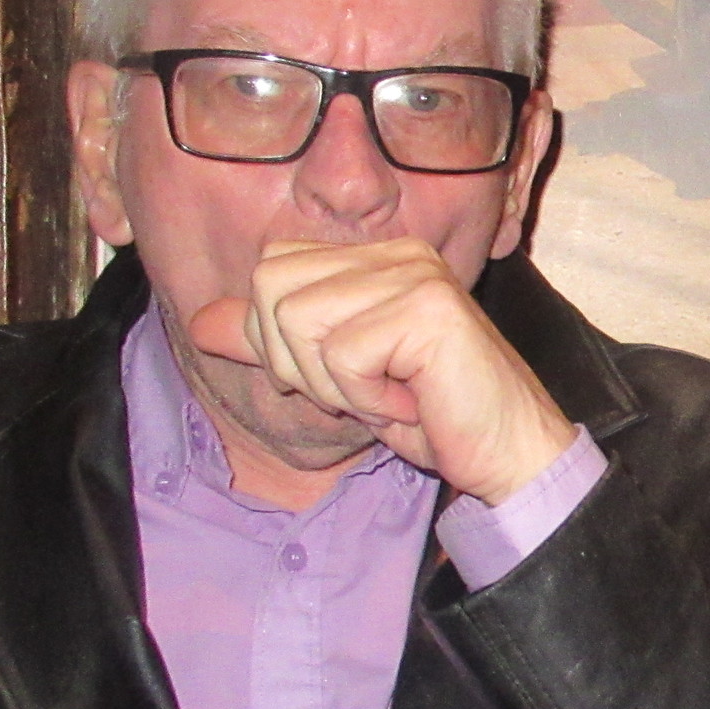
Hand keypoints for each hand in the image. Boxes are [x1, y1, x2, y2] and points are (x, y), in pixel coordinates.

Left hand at [190, 238, 579, 503]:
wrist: (508, 456)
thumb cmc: (434, 417)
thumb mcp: (337, 380)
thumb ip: (274, 344)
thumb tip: (200, 322)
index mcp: (377, 257)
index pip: (273, 267)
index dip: (278, 336)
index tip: (335, 378)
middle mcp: (397, 253)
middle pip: (271, 284)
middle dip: (295, 360)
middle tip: (356, 392)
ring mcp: (414, 274)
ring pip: (297, 320)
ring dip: (331, 383)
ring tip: (386, 396)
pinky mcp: (428, 308)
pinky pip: (342, 354)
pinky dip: (365, 397)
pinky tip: (411, 402)